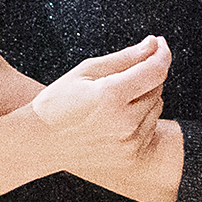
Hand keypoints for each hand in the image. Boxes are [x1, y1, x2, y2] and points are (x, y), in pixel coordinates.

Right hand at [26, 36, 169, 179]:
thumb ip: (125, 57)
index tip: (160, 45)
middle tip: (120, 79)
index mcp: (111, 96)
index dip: (161, 53)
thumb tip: (154, 44)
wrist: (40, 142)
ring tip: (114, 101)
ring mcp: (128, 143)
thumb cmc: (59, 102)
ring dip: (144, 98)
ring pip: (156, 108)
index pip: (155, 70)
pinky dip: (140, 120)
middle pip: (157, 88)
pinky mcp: (130, 157)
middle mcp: (124, 122)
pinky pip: (150, 130)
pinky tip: (116, 120)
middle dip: (145, 77)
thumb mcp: (87, 71)